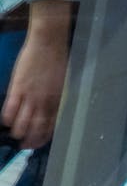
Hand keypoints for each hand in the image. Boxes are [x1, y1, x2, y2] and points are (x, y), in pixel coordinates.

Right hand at [2, 33, 68, 149]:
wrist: (48, 41)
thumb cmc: (56, 58)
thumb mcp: (60, 81)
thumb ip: (54, 97)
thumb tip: (48, 111)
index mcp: (57, 99)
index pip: (50, 126)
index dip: (42, 138)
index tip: (36, 143)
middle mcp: (44, 101)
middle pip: (35, 129)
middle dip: (29, 141)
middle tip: (23, 144)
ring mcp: (30, 96)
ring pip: (20, 124)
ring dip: (17, 132)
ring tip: (15, 132)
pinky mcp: (17, 88)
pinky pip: (8, 110)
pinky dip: (6, 118)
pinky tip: (6, 119)